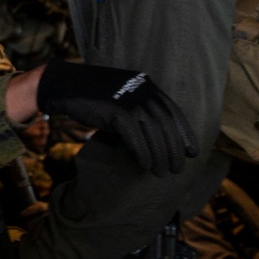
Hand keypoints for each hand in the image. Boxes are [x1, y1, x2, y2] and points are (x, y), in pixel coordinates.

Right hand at [35, 61, 197, 176]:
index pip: (173, 112)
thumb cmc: (93, 95)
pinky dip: (142, 152)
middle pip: (166, 124)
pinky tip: (145, 166)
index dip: (185, 133)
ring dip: (160, 155)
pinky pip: (134, 136)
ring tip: (162, 172)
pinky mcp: (116, 110)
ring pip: (153, 132)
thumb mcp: (122, 97)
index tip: (191, 151)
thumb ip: (138, 110)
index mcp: (147, 85)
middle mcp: (143, 91)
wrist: (66, 85)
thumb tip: (154, 136)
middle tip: (177, 168)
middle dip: (175, 149)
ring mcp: (130, 100)